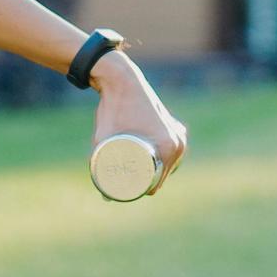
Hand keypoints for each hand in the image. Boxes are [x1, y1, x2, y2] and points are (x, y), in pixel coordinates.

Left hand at [90, 56, 187, 193]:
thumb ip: (97, 164)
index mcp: (169, 148)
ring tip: (137, 177)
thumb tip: (104, 196)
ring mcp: (179, 133)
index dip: (143, 191)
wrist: (122, 80)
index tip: (127, 192)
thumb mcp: (103, 139)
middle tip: (127, 185)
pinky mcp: (174, 125)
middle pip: (164, 173)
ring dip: (158, 171)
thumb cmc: (112, 109)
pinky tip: (156, 165)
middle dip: (149, 183)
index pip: (157, 182)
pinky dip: (164, 158)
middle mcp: (178, 142)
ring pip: (168, 162)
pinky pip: (172, 149)